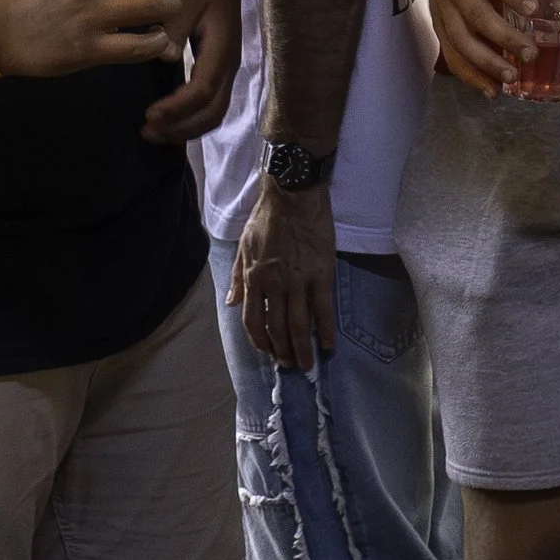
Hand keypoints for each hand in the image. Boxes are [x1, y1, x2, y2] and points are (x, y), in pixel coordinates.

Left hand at [141, 0, 244, 142]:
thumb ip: (173, 26)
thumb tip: (165, 59)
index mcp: (222, 42)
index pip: (203, 90)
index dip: (178, 109)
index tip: (149, 116)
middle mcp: (228, 56)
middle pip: (214, 109)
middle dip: (183, 127)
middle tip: (148, 132)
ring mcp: (224, 57)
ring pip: (213, 105)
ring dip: (186, 123)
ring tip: (154, 128)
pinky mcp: (215, 53)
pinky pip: (208, 94)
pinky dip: (188, 110)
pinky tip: (166, 110)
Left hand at [230, 174, 337, 366]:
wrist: (293, 194)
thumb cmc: (267, 217)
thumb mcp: (244, 245)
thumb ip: (238, 276)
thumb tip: (231, 302)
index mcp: (254, 278)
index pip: (253, 320)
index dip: (260, 341)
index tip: (268, 352)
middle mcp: (275, 285)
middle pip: (278, 327)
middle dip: (283, 351)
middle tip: (290, 365)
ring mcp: (299, 281)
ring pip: (300, 324)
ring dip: (302, 347)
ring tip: (307, 364)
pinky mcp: (321, 273)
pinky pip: (323, 308)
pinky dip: (325, 330)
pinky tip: (328, 344)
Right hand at [424, 0, 547, 92]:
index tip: (533, 9)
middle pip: (477, 14)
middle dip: (504, 37)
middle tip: (531, 54)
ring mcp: (444, 9)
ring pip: (461, 40)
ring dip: (486, 63)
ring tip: (510, 78)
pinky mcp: (439, 27)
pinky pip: (452, 55)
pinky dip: (470, 75)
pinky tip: (491, 89)